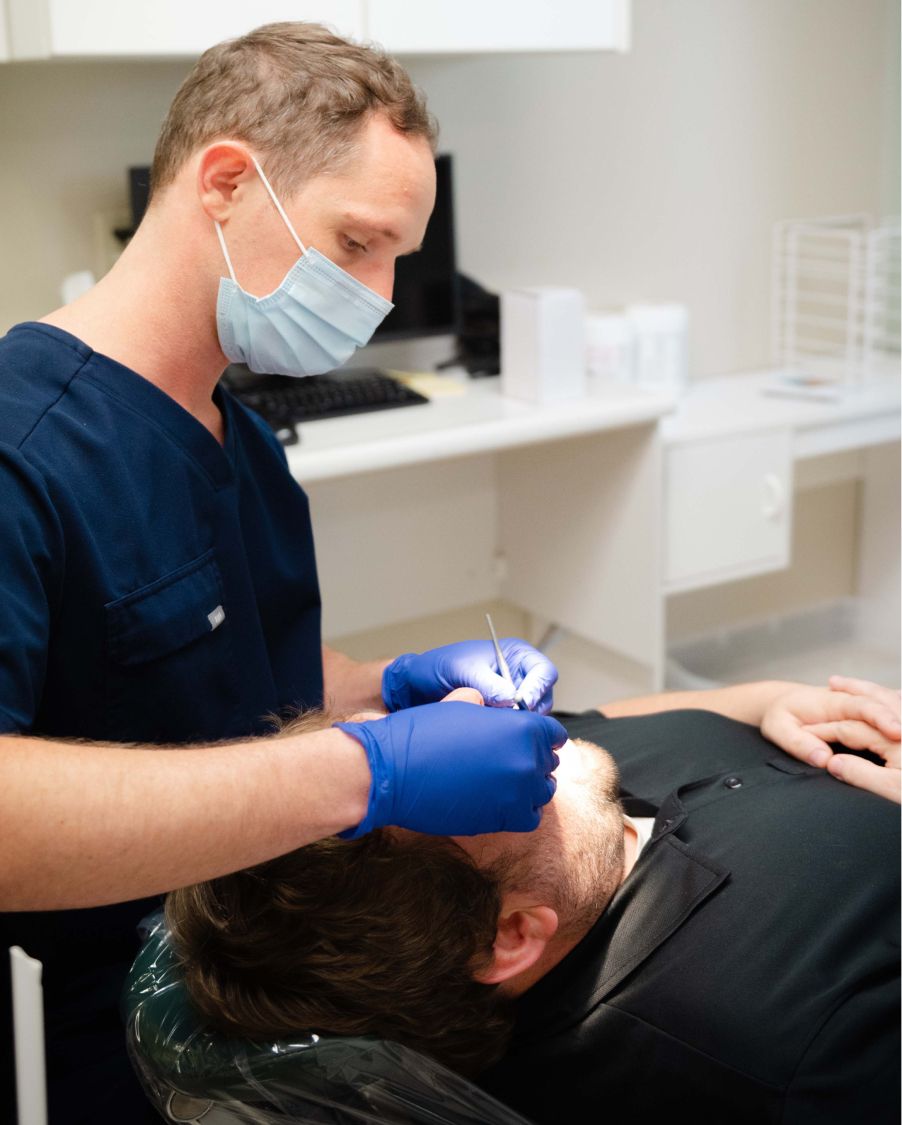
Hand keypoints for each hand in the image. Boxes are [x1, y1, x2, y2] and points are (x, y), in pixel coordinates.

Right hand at [335, 701, 567, 836]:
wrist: (393, 771)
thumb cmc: (421, 734)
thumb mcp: (459, 704)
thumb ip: (485, 706)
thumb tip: (487, 706)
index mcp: (522, 727)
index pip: (554, 734)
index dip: (540, 735)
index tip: (527, 741)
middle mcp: (528, 760)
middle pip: (548, 763)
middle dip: (533, 759)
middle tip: (508, 761)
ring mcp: (518, 793)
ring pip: (542, 791)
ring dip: (528, 786)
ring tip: (503, 782)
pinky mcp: (505, 820)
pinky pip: (529, 817)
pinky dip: (520, 810)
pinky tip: (500, 802)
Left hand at [382, 638, 557, 713]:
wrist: (417, 686)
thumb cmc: (438, 667)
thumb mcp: (462, 669)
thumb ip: (488, 683)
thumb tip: (511, 698)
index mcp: (515, 655)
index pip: (544, 672)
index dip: (539, 688)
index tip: (523, 703)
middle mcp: (519, 676)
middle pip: (543, 698)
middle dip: (529, 711)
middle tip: (505, 718)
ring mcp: (512, 697)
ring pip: (531, 717)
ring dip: (515, 722)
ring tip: (489, 721)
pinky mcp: (501, 716)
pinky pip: (514, 727)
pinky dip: (504, 730)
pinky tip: (486, 729)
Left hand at [761, 677, 899, 802]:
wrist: (781, 704)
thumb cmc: (780, 716)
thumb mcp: (778, 728)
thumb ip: (798, 743)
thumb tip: (823, 759)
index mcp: (832, 702)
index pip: (862, 706)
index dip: (881, 718)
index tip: (896, 732)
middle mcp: (851, 703)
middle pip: (884, 705)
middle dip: (899, 719)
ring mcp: (859, 709)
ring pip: (890, 708)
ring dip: (901, 717)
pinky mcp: (864, 720)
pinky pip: (888, 715)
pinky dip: (898, 719)